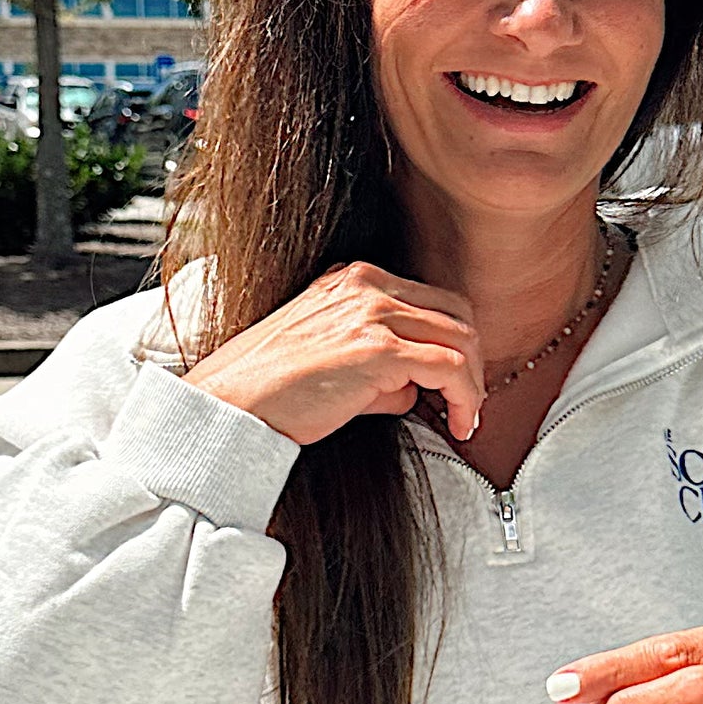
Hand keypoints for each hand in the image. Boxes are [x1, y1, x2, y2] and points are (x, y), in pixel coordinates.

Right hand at [184, 261, 485, 445]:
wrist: (229, 406)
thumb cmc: (268, 392)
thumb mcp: (327, 357)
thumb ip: (376, 363)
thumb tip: (412, 389)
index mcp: (352, 279)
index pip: (431, 300)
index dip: (453, 344)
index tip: (454, 385)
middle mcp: (366, 285)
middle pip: (456, 314)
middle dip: (472, 362)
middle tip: (467, 405)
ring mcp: (372, 313)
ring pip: (461, 338)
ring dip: (472, 384)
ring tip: (464, 419)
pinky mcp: (377, 350)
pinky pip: (450, 367)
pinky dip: (465, 397)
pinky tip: (457, 424)